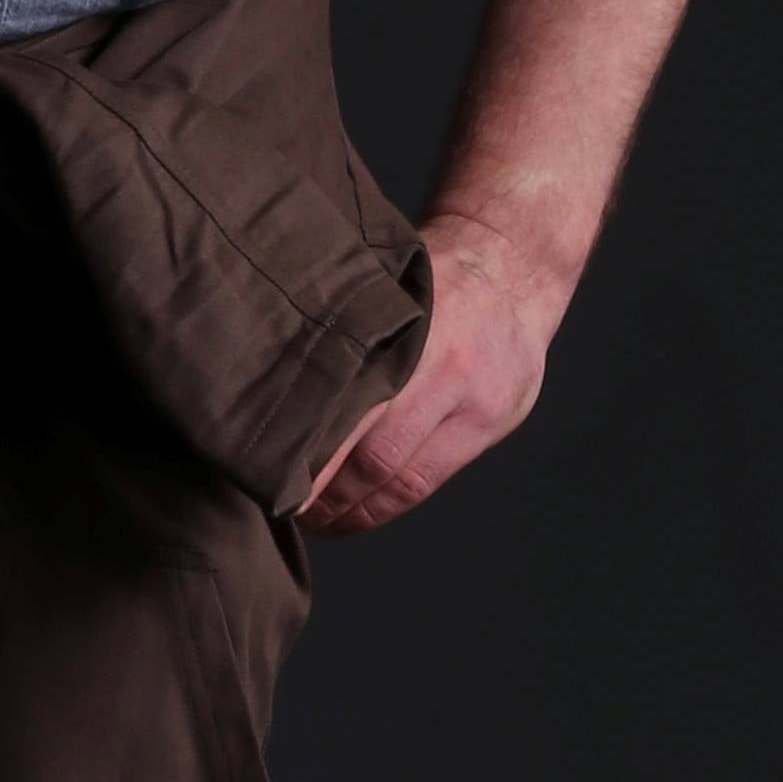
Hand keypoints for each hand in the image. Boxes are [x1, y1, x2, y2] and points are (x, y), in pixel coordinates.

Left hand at [298, 209, 560, 533]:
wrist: (512, 261)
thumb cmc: (430, 274)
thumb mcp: (386, 288)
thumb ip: (349, 340)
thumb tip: (280, 394)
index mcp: (410, 329)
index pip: (351, 414)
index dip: (311, 461)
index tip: (270, 478)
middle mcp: (448, 369)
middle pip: (377, 455)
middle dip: (326, 494)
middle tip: (284, 506)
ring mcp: (477, 402)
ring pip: (405, 478)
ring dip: (357, 510)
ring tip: (319, 520)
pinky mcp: (495, 422)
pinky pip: (434, 477)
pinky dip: (391, 502)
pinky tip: (360, 510)